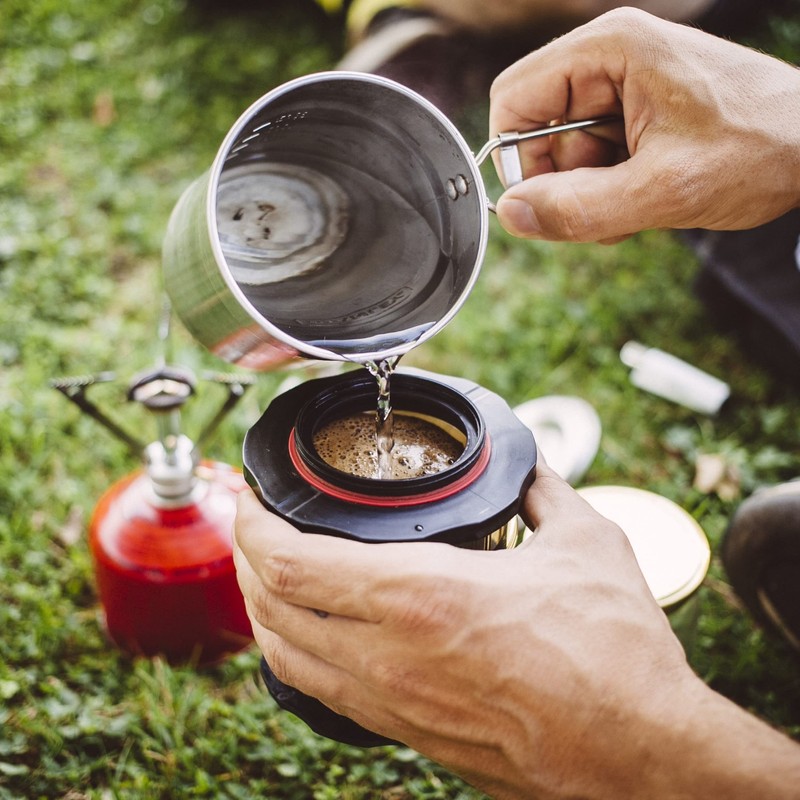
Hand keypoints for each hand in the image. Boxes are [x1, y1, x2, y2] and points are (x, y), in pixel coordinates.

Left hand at [234, 463, 712, 798]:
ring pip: (285, 656)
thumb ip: (548, 494)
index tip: (251, 499)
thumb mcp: (586, 545)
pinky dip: (295, 653)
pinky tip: (312, 634)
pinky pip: (321, 691)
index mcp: (419, 595)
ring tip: (268, 575)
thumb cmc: (613, 654)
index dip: (252, 525)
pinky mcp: (408, 735)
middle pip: (270, 607)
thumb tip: (534, 471)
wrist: (638, 755)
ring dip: (262, 609)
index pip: (290, 561)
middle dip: (246, 559)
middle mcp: (387, 655)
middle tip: (254, 527)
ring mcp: (391, 703)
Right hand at [489, 8, 799, 242]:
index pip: (514, 99)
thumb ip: (580, 208)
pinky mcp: (635, 112)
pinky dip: (606, 189)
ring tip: (638, 203)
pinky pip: (591, 157)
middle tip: (603, 210)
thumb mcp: (664, 190)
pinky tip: (643, 197)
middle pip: (535, 129)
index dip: (515, 158)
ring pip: (563, 152)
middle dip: (560, 181)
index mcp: (609, 50)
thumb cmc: (760, 149)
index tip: (541, 204)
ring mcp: (622, 85)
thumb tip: (512, 215)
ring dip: (587, 192)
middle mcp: (608, 59)